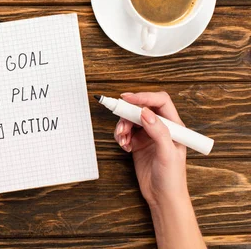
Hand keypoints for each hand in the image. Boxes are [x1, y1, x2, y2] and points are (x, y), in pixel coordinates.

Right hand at [114, 91, 204, 248]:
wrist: (163, 197)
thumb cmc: (172, 178)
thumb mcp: (168, 154)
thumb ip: (158, 131)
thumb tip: (145, 113)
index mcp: (174, 126)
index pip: (159, 101)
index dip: (143, 96)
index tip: (127, 98)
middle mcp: (161, 128)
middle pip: (141, 108)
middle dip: (127, 114)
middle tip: (119, 121)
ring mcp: (149, 135)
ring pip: (131, 120)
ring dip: (122, 127)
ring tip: (122, 139)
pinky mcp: (138, 143)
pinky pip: (126, 132)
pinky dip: (121, 136)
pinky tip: (124, 146)